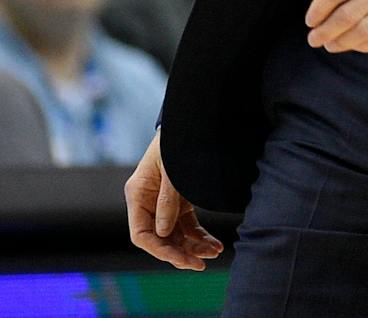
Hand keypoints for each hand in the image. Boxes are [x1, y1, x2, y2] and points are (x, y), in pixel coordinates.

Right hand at [125, 131, 222, 269]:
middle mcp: (147, 202)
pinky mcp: (179, 200)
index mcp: (137, 194)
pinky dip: (199, 236)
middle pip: (159, 238)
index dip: (159, 249)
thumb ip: (168, 200)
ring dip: (192, 247)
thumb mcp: (173, 169)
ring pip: (175, 234)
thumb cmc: (179, 140)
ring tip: (214, 253)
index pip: (141, 233)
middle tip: (200, 264)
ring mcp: (163, 202)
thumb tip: (164, 233)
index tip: (180, 259)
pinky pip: (187, 225)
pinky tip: (214, 245)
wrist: (192, 120)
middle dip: (179, 253)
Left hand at [304, 0, 367, 52]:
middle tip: (314, 40)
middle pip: (347, 14)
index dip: (318, 8)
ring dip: (342, 42)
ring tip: (331, 46)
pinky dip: (364, 46)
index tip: (310, 21)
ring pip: (363, 30)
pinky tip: (356, 45)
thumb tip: (331, 6)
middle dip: (326, 31)